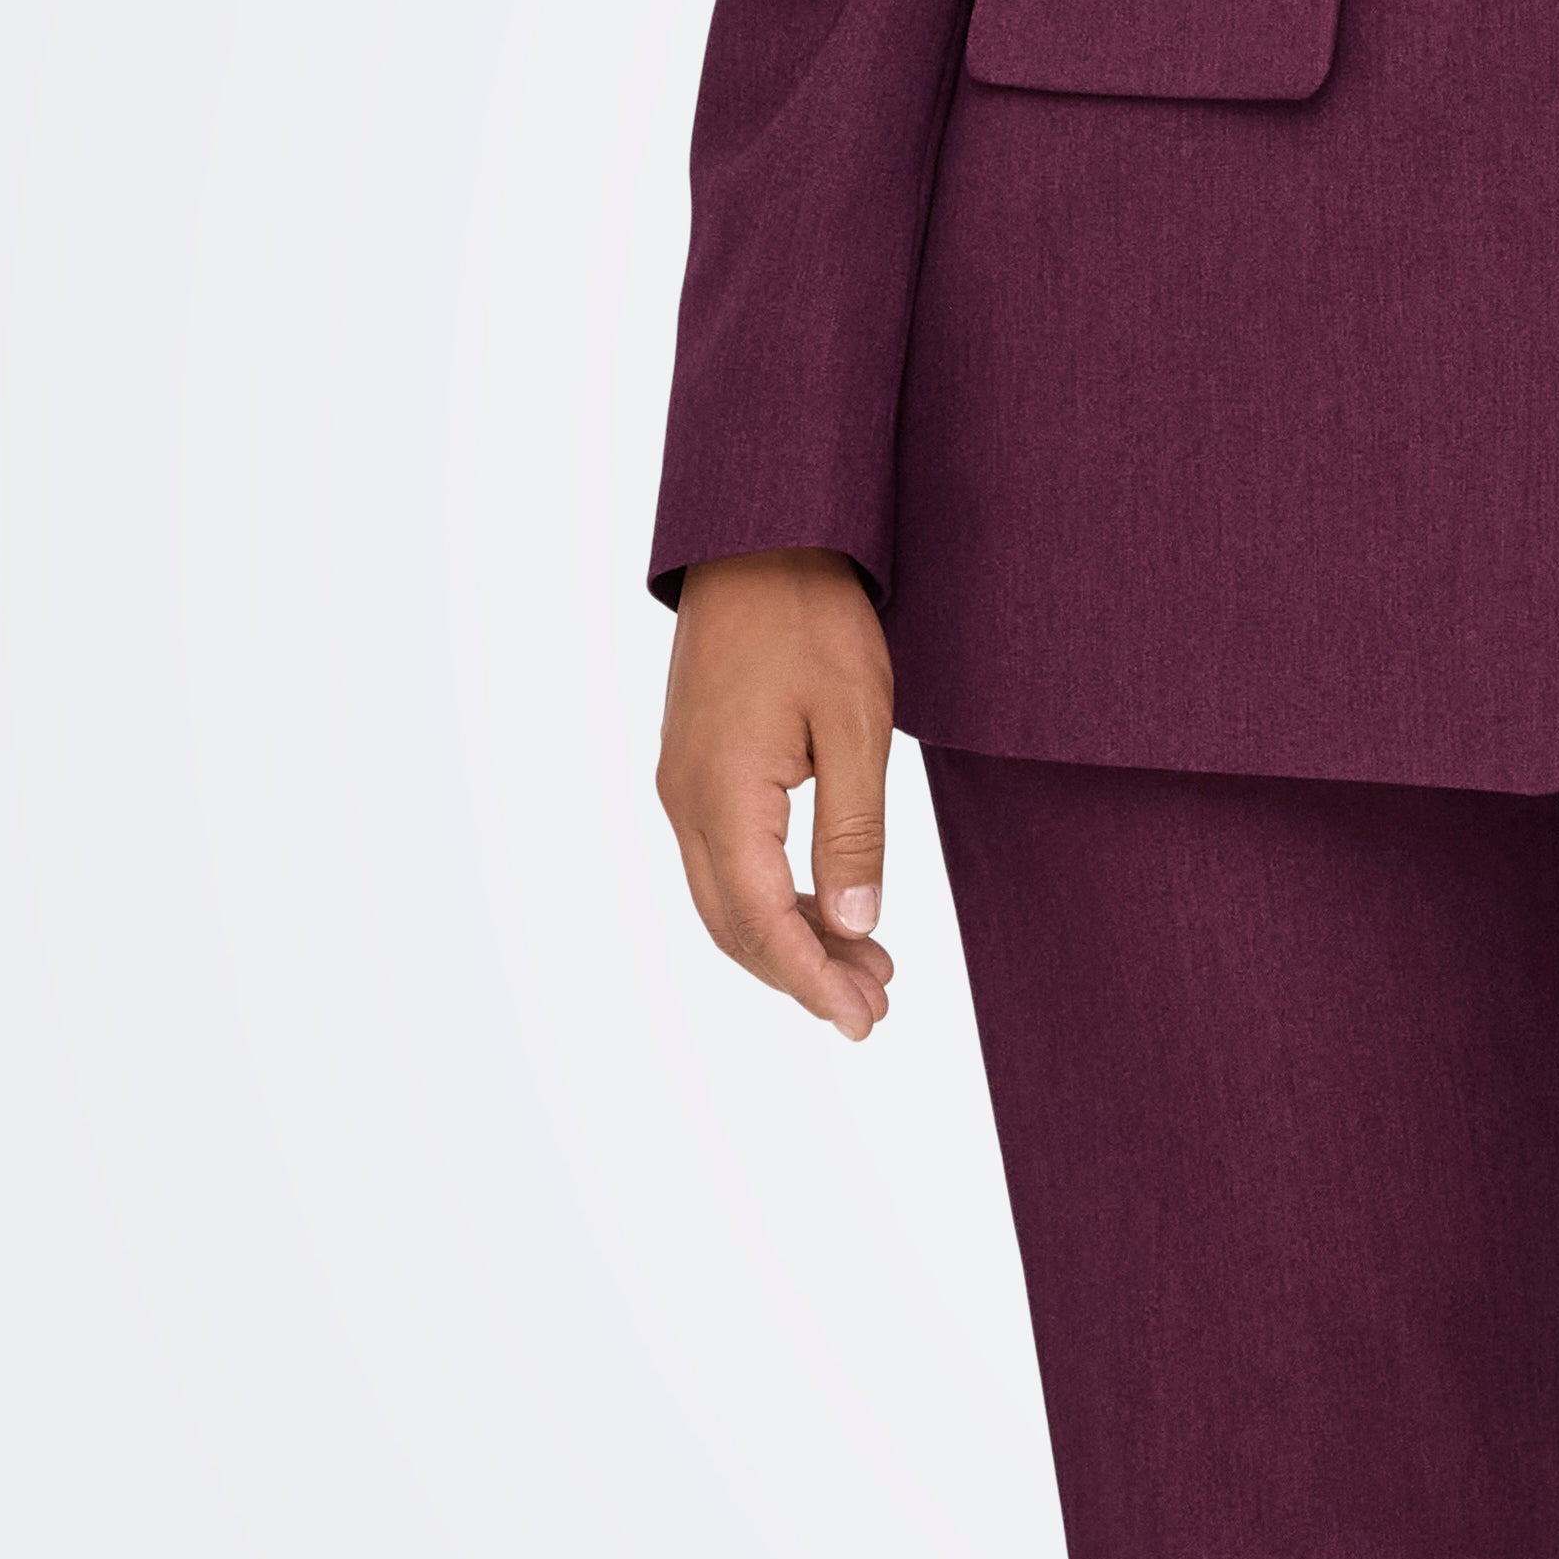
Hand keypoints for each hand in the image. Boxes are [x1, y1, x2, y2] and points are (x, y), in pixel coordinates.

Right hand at [657, 551, 899, 1037]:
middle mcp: (686, 800)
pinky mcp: (695, 768)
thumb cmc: (814, 620)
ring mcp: (683, 785)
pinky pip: (726, 860)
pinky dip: (774, 899)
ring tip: (867, 969)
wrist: (760, 536)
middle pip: (735, 926)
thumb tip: (856, 926)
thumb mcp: (856, 725)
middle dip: (803, 975)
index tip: (862, 1022)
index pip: (764, 923)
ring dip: (790, 941)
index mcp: (722, 796)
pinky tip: (827, 910)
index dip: (813, 980)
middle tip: (875, 1008)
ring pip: (727, 899)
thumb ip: (853, 832)